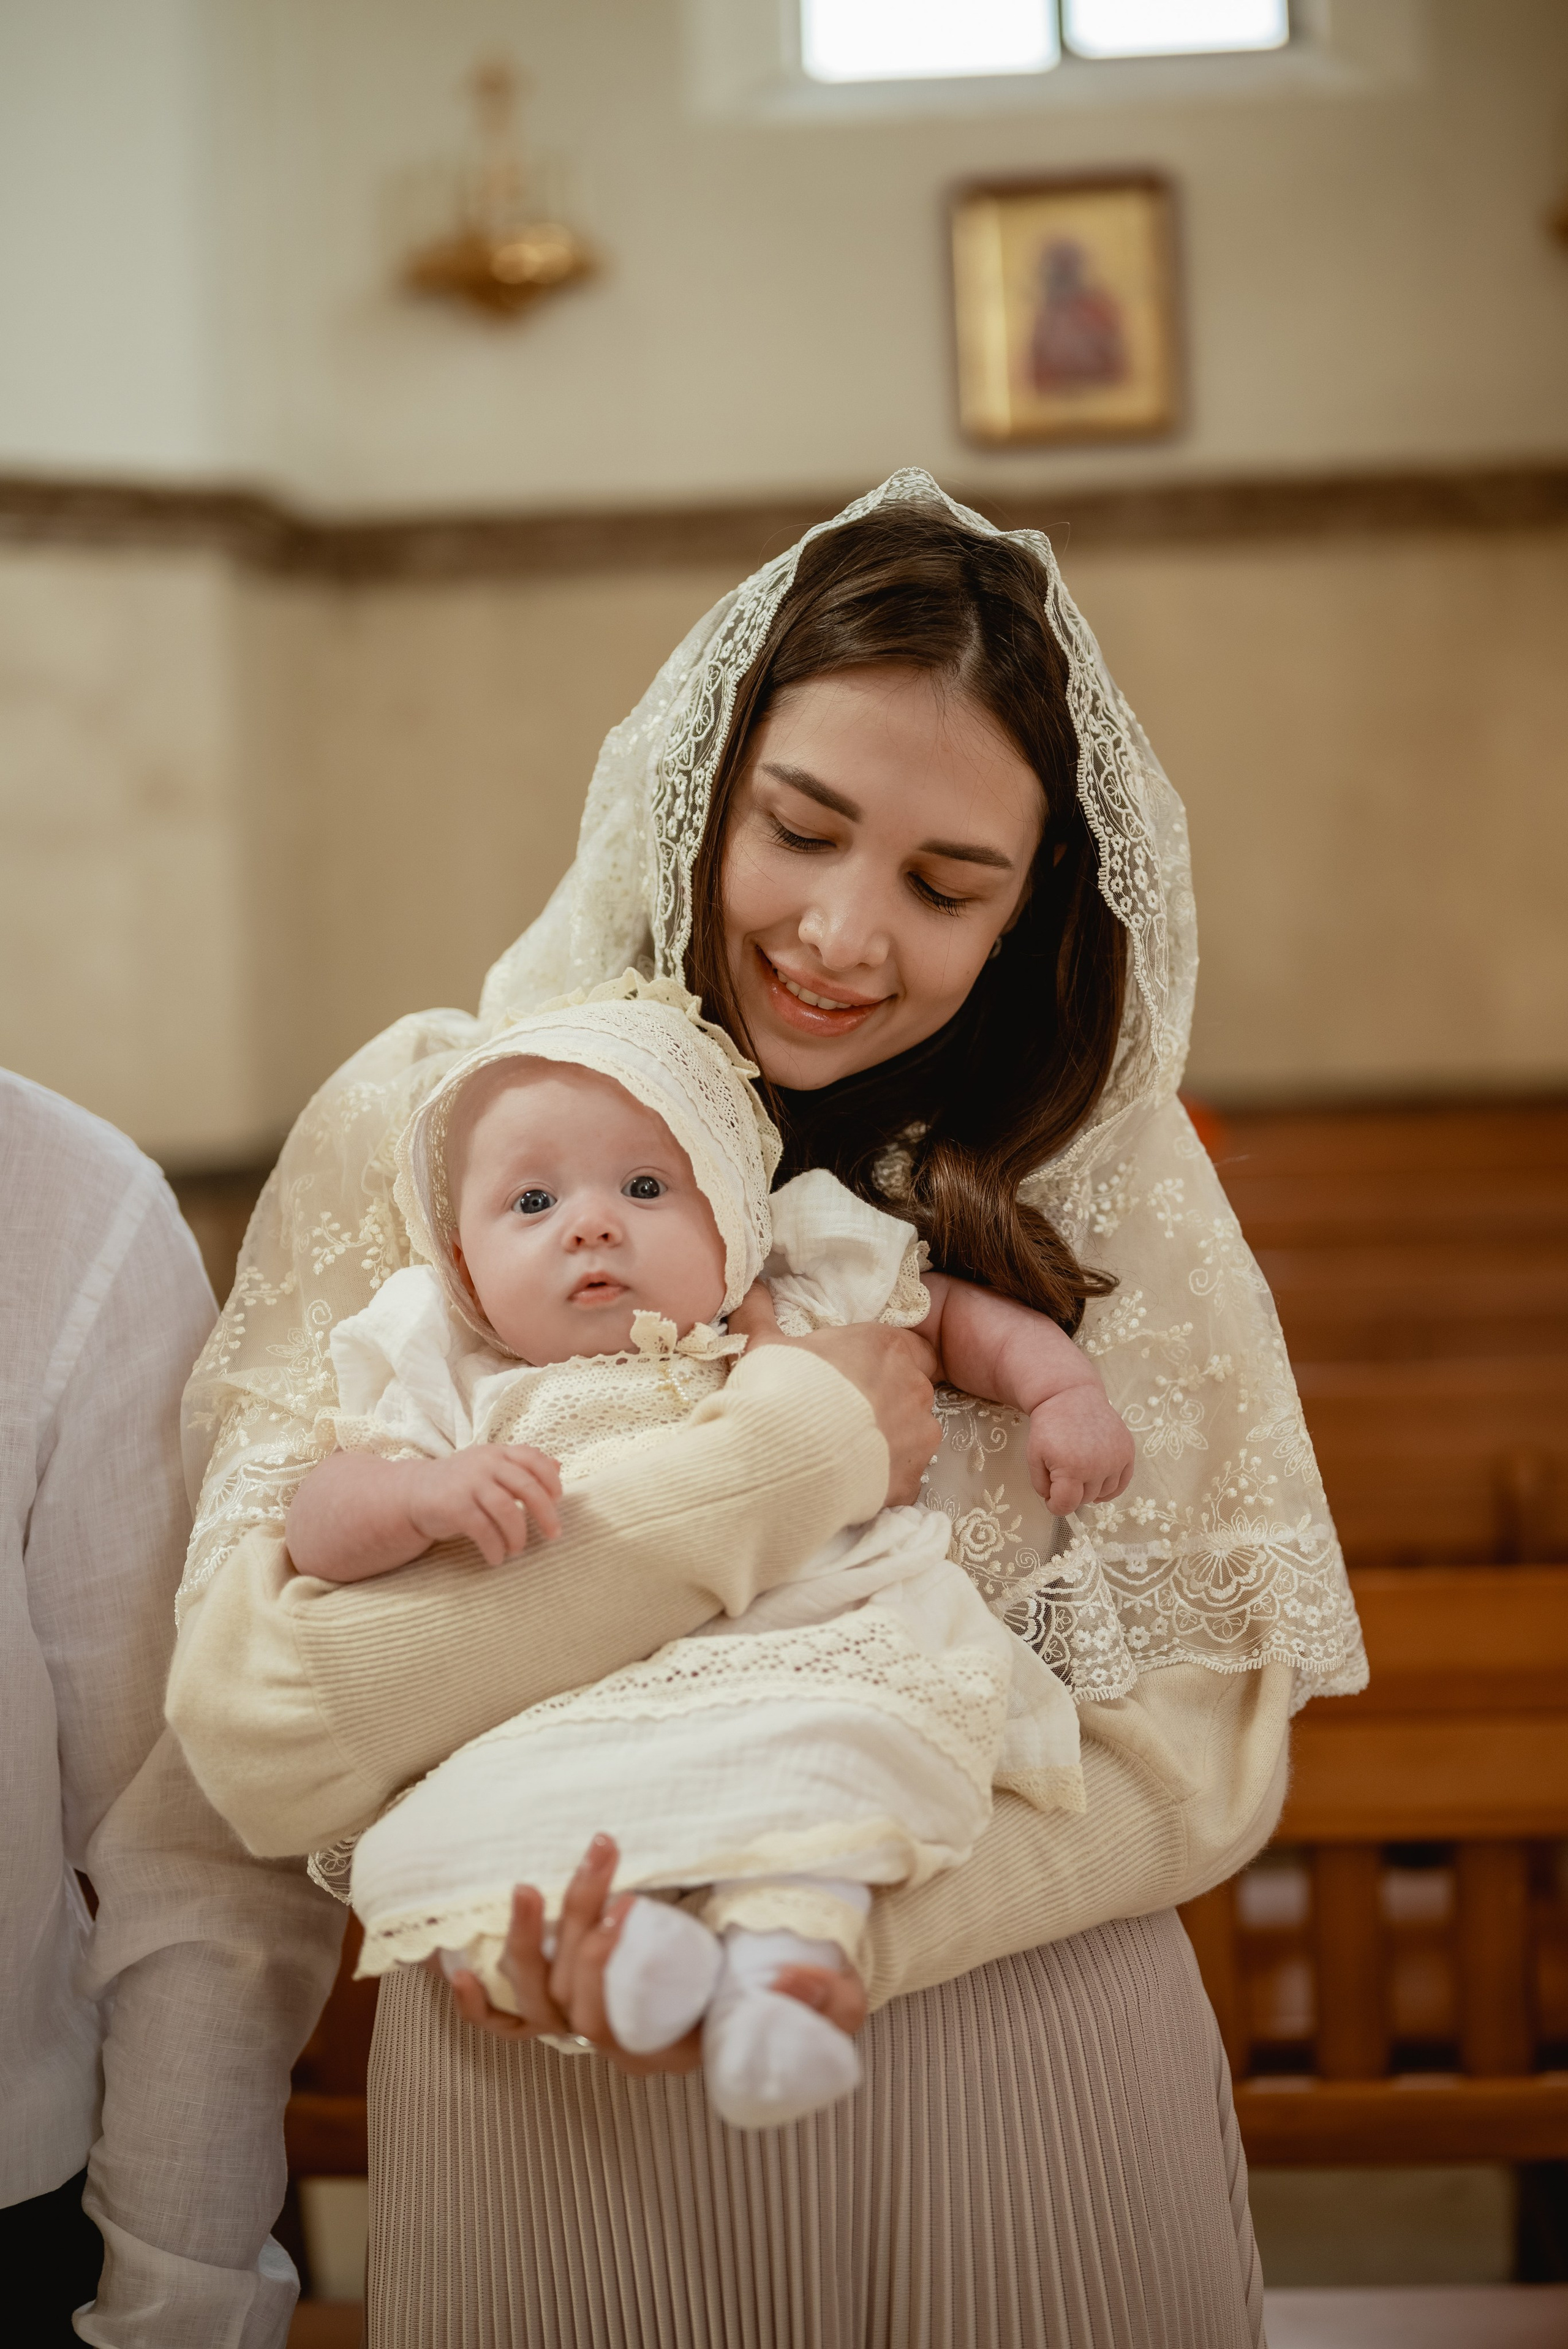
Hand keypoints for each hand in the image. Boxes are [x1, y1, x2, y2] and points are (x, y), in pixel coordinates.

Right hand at [405, 1444, 562, 1565]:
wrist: (414, 1493)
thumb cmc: (462, 1484)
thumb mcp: (492, 1469)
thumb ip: (522, 1468)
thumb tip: (558, 1466)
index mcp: (497, 1453)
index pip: (533, 1458)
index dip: (551, 1479)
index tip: (557, 1500)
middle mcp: (485, 1464)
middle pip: (527, 1487)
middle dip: (546, 1513)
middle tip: (554, 1534)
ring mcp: (469, 1484)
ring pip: (507, 1510)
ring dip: (518, 1535)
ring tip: (517, 1550)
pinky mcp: (455, 1507)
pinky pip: (483, 1530)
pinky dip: (494, 1548)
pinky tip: (496, 1559)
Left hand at [438, 1836, 867, 2060]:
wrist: (769, 2001)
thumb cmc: (794, 2005)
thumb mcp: (834, 2005)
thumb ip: (828, 1998)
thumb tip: (789, 1979)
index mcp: (659, 2050)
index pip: (608, 2020)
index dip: (604, 1965)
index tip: (632, 1902)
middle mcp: (612, 2044)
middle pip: (566, 1994)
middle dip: (575, 1920)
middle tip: (603, 1851)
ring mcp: (583, 2027)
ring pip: (532, 1997)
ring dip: (525, 1938)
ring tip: (535, 1881)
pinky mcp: (567, 2008)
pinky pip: (507, 2022)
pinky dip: (477, 2001)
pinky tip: (456, 1964)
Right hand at [730, 1290, 940, 1506]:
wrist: (785, 1462)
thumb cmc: (780, 1393)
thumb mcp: (762, 1346)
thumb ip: (760, 1314)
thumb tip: (751, 1287)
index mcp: (885, 1346)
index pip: (906, 1346)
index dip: (880, 1361)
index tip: (854, 1375)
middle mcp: (914, 1387)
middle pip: (909, 1390)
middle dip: (884, 1401)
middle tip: (842, 1416)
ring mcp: (920, 1436)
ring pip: (912, 1434)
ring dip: (887, 1440)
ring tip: (844, 1452)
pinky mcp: (912, 1480)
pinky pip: (903, 1475)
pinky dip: (882, 1478)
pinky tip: (849, 1480)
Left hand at [1026, 1385, 1135, 1513]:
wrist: (1072, 1396)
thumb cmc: (1050, 1426)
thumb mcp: (1034, 1455)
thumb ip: (1041, 1485)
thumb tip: (1054, 1502)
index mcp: (1072, 1468)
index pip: (1066, 1506)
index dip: (1055, 1505)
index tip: (1051, 1497)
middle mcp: (1098, 1466)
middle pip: (1085, 1499)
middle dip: (1071, 1492)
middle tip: (1063, 1472)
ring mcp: (1116, 1459)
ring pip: (1104, 1494)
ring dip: (1090, 1489)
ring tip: (1079, 1469)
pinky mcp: (1128, 1452)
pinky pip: (1122, 1484)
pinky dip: (1110, 1487)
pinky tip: (1098, 1478)